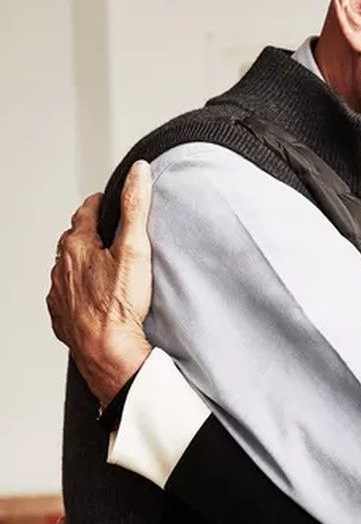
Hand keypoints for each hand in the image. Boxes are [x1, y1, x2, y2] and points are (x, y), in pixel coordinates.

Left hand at [47, 161, 154, 407]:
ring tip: (100, 267)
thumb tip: (139, 172)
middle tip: (106, 233)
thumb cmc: (119, 306)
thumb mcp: (134, 249)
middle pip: (73, 241)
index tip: (106, 202)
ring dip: (81, 265)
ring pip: (67, 269)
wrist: (106, 351)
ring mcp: (59, 293)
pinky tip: (91, 298)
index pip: (85, 213)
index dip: (99, 205)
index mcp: (77, 245)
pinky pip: (66, 297)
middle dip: (88, 234)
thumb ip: (136, 207)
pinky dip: (76, 292)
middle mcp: (62, 267)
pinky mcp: (62, 316)